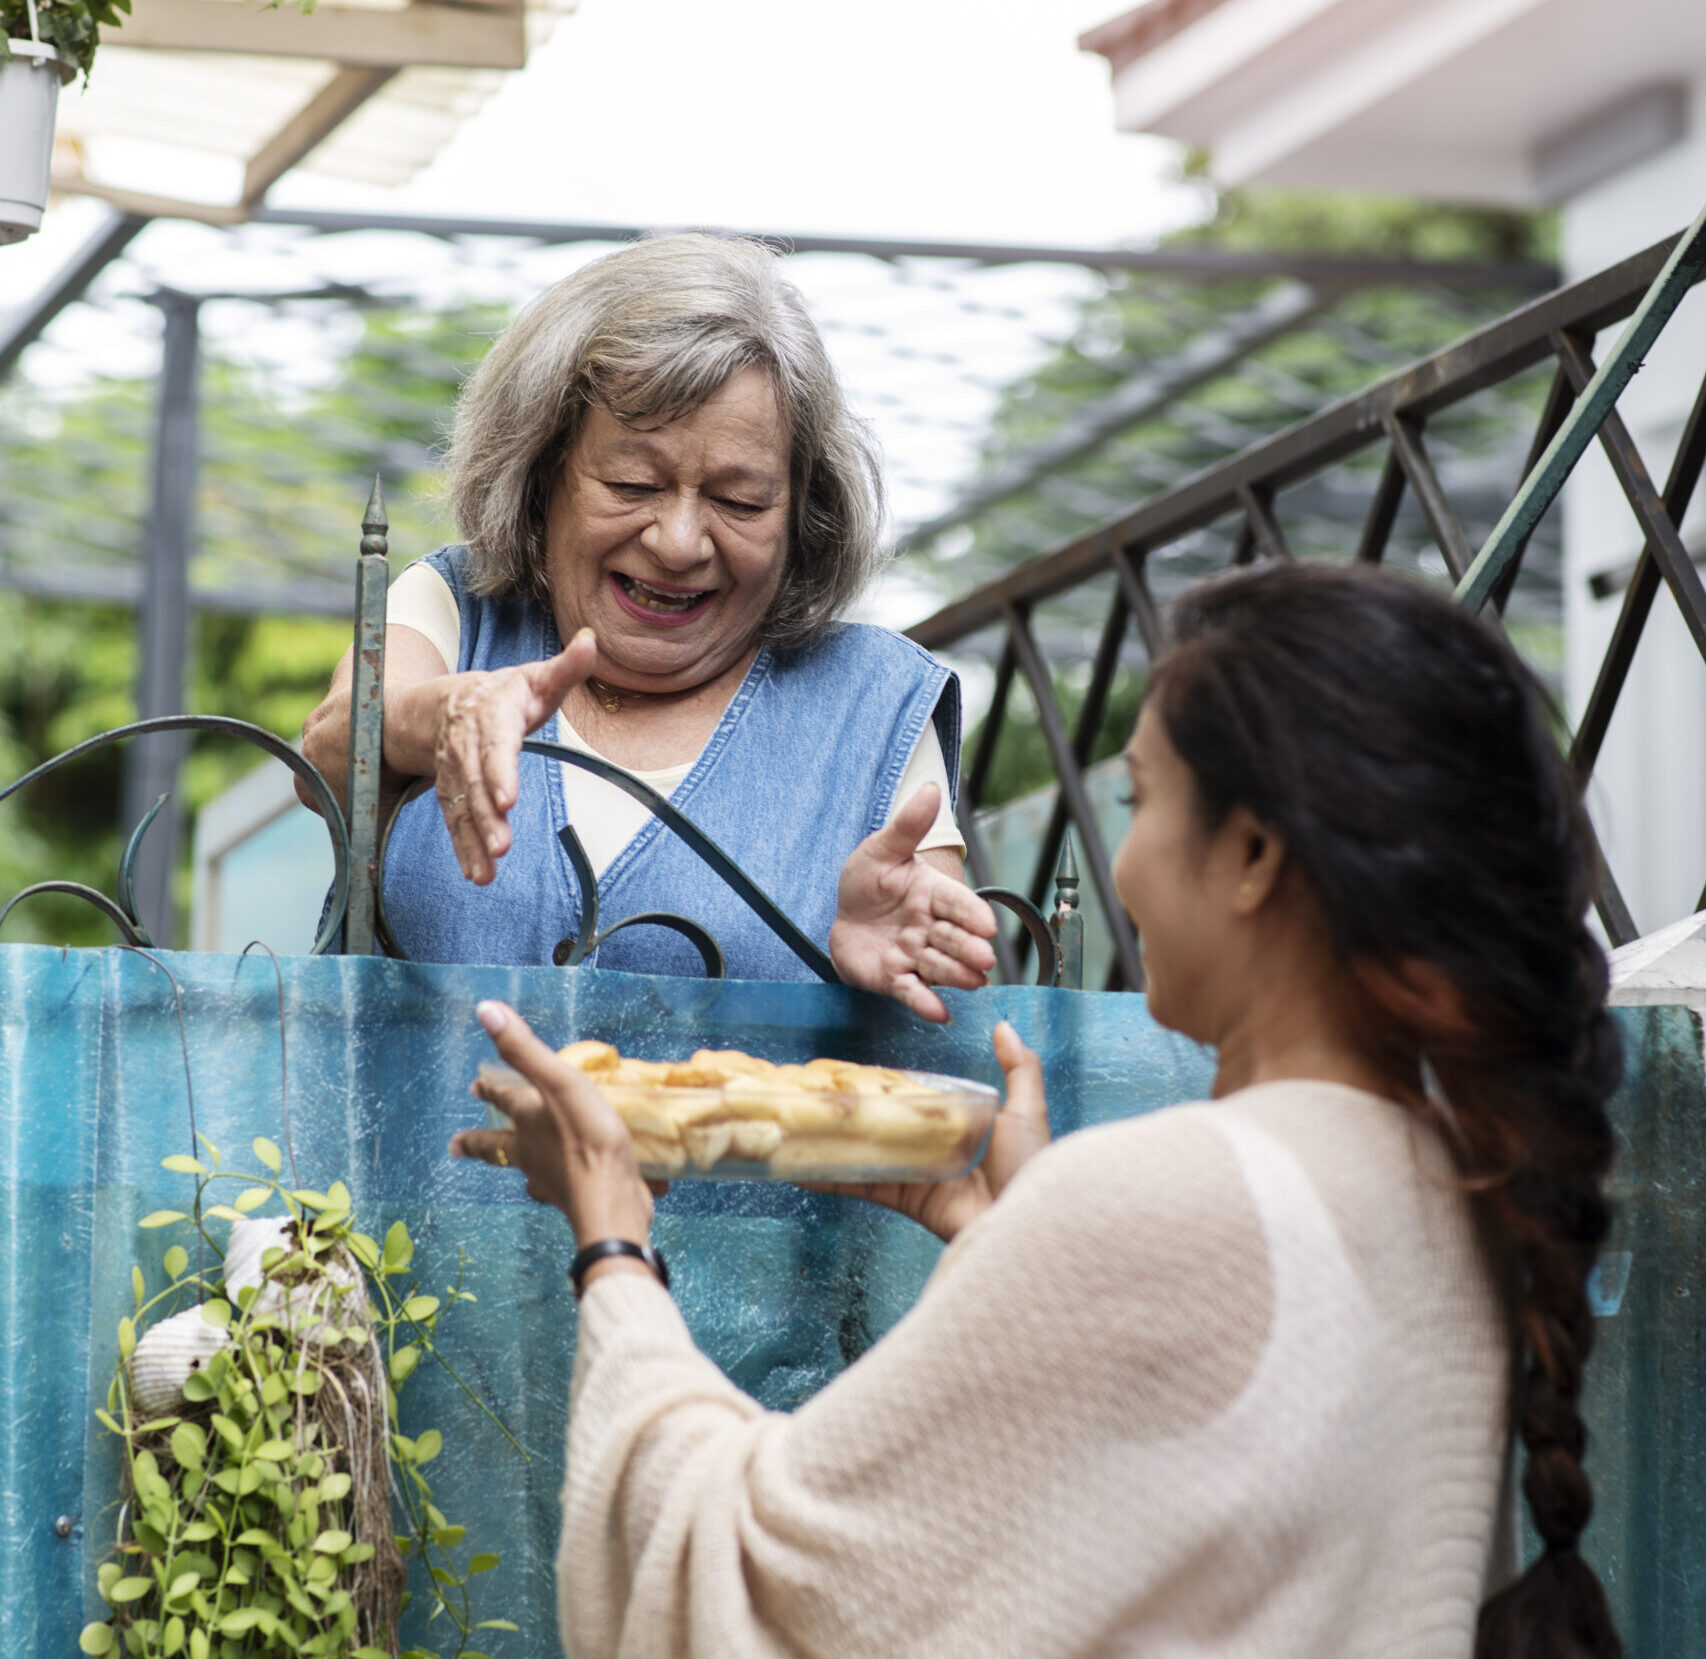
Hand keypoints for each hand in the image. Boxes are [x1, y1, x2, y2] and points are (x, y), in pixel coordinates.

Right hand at [432, 630, 598, 883]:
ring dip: (472, 839)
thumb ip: (566, 667)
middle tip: (501, 847)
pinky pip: (454, 820)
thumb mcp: (535, 678)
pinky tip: (477, 874)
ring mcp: (455, 769)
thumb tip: (590, 640)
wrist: (445, 704)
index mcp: (492, 712)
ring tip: (486, 871)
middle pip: (473, 781)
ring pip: (460, 804)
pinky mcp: (451, 791)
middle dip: (485, 816)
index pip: (495, 743)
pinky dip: (463, 848)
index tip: (506, 799)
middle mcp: (467, 742)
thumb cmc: (506, 693)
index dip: (498, 771)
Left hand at [449, 1001, 655, 1246]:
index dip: (490, 1090)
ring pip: (527, 1170)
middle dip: (479, 1142)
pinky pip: (560, 1186)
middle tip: (456, 1145)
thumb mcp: (557, 1084)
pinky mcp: (578, 1196)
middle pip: (498, 1147)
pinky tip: (563, 1184)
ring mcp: (553, 1179)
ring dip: (517, 1163)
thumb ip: (525, 1050)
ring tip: (515, 1164)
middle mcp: (532, 1154)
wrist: (611, 1200)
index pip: (502, 1102)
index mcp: (526, 1124)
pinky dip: (557, 1182)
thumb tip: (485, 1010)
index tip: (473, 1086)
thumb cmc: (585, 1139)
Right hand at [806, 1022, 1048, 1241]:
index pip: (916, 1099)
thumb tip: (1003, 1026)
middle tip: (817, 1094)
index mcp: (958, 1124)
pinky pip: (863, 1185)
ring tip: (798, 1126)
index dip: (888, 1087)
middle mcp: (932, 1146)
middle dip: (854, 1113)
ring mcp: (915, 1173)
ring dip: (835, 1142)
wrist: (1022, 1222)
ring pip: (867, 1152)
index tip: (857, 1072)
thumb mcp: (1027, 1111)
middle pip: (885, 1125)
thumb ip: (1019, 1069)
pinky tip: (801, 1169)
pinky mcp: (904, 1199)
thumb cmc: (1028, 1166)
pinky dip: (832, 1179)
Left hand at [829, 784, 998, 1022]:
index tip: (987, 925)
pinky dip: (927, 1004)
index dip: (971, 914)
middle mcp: (929, 927)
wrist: (843, 917)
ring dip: (956, 974)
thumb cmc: (867, 881)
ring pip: (940, 966)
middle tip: (983, 957)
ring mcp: (915, 955)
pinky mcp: (896, 979)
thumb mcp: (881, 849)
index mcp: (931, 893)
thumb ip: (906, 825)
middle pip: (954, 939)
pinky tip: (940, 1014)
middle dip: (969, 948)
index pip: (957, 903)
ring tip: (971, 981)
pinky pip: (914, 993)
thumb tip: (930, 789)